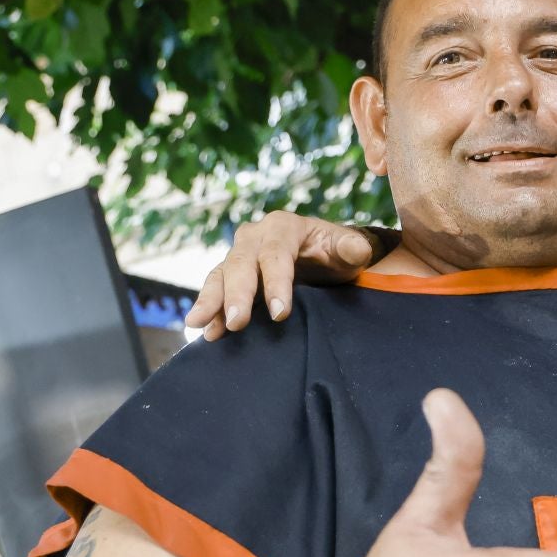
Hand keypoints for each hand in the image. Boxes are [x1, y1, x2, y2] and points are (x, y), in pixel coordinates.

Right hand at [185, 211, 378, 340]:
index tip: (280, 314)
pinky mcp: (231, 275)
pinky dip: (210, 309)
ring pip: (220, 275)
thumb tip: (358, 250)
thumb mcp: (347, 249)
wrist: (321, 256)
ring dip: (211, 300)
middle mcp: (255, 237)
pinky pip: (215, 289)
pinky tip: (205, 330)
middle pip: (241, 264)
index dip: (276, 283)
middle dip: (237, 294)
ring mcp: (239, 255)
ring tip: (198, 323)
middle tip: (238, 323)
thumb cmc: (334, 252)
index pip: (276, 255)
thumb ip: (352, 249)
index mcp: (283, 227)